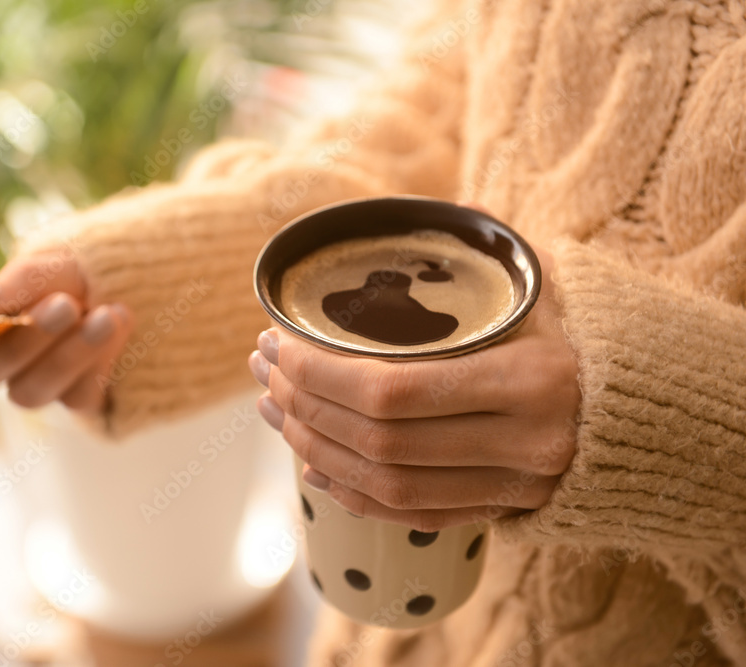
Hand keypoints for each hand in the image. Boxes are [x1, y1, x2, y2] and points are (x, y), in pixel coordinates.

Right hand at [0, 248, 132, 412]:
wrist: (127, 282)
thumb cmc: (69, 272)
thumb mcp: (43, 267)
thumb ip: (11, 285)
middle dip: (28, 338)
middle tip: (66, 303)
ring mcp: (34, 385)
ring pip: (30, 393)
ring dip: (71, 354)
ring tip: (108, 315)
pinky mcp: (74, 399)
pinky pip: (77, 397)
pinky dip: (102, 358)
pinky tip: (119, 320)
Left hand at [247, 248, 579, 531]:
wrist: (638, 405)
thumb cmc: (571, 330)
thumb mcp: (533, 282)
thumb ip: (474, 254)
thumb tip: (403, 221)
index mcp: (530, 380)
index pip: (393, 391)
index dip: (319, 374)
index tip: (278, 342)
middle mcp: (523, 445)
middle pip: (377, 439)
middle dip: (303, 403)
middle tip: (263, 367)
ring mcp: (513, 488)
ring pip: (383, 483)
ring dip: (312, 446)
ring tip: (274, 407)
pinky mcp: (500, 511)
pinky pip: (408, 514)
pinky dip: (350, 490)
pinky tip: (312, 461)